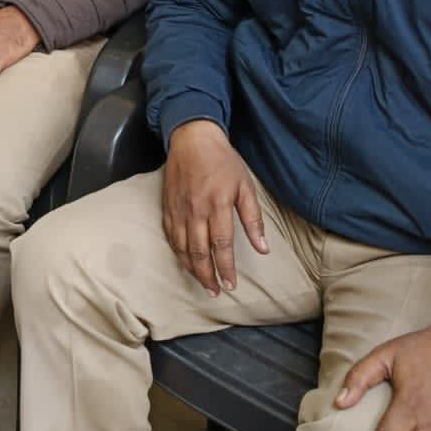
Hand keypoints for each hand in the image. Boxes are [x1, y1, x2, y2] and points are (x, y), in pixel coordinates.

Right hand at [162, 119, 269, 294]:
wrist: (192, 138)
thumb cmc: (223, 161)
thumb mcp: (245, 186)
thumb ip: (253, 219)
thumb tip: (263, 248)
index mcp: (217, 205)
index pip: (221, 245)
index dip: (225, 268)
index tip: (231, 285)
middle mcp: (195, 210)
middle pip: (199, 251)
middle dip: (207, 275)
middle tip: (215, 292)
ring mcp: (178, 208)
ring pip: (182, 246)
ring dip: (191, 268)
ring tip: (202, 282)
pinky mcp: (168, 205)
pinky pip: (170, 234)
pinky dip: (177, 251)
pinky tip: (184, 260)